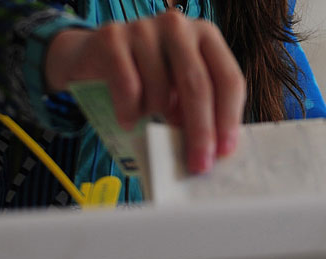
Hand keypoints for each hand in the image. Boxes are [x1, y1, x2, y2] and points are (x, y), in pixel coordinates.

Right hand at [45, 12, 244, 173]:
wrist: (96, 59)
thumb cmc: (149, 80)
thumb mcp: (181, 90)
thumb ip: (202, 110)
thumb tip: (214, 152)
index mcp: (206, 36)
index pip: (228, 79)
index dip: (228, 118)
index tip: (223, 152)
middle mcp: (178, 26)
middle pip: (198, 86)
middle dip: (200, 131)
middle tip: (198, 165)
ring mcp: (144, 28)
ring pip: (161, 91)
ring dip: (157, 118)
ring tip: (149, 118)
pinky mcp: (113, 38)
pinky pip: (128, 88)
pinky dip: (129, 113)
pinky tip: (128, 120)